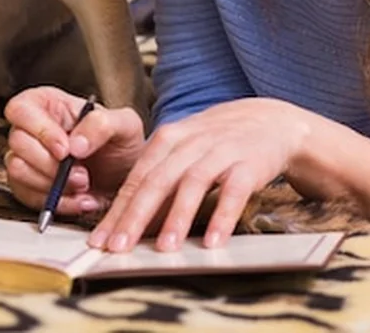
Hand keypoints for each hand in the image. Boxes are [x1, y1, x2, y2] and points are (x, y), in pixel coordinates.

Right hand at [3, 86, 145, 217]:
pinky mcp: (28, 185)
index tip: (65, 150)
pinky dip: (56, 203)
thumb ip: (102, 124)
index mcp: (48, 103)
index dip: (40, 130)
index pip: (21, 109)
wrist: (126, 177)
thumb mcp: (125, 125)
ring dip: (53, 185)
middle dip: (51, 165)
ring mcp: (27, 158)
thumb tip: (75, 143)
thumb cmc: (121, 144)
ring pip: (17, 171)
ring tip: (83, 186)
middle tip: (82, 175)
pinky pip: (27, 196)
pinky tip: (80, 200)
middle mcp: (32, 128)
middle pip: (17, 142)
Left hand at [88, 98, 309, 252]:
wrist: (270, 120)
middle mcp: (189, 143)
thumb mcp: (183, 150)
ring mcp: (220, 152)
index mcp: (167, 139)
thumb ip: (158, 179)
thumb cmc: (218, 141)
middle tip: (118, 247)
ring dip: (177, 218)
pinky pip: (233, 192)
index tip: (99, 240)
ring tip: (164, 248)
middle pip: (156, 181)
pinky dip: (222, 217)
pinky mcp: (249, 164)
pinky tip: (212, 241)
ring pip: (192, 185)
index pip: (135, 179)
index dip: (116, 211)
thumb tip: (129, 221)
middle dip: (135, 216)